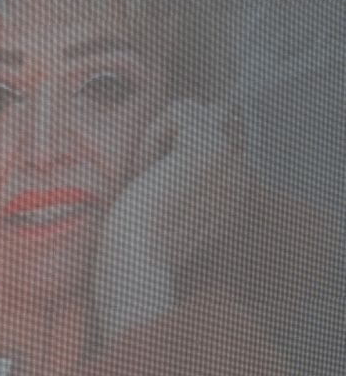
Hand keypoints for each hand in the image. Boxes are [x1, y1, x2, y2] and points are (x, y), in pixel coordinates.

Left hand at [96, 99, 243, 336]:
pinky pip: (180, 109)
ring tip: (150, 177)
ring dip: (161, 138)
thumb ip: (188, 164)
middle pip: (209, 116)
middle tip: (152, 183)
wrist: (133, 266)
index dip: (177, 153)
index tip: (160, 192)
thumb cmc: (138, 241)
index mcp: (237, 189)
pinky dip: (153, 135)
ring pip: (196, 110)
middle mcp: (242, 173)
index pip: (217, 135)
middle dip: (172, 141)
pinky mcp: (205, 148)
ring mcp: (228, 158)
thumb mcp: (170, 200)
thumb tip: (198, 109)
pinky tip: (147, 171)